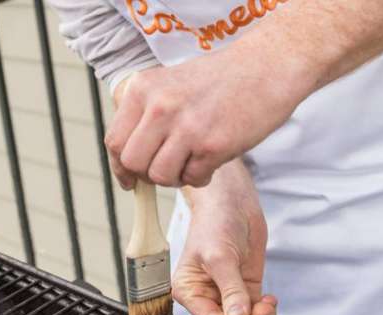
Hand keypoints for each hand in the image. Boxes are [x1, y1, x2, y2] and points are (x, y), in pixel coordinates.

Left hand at [106, 45, 308, 189]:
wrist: (267, 66)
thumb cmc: (219, 78)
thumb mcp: (168, 84)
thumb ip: (144, 115)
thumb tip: (126, 160)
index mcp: (142, 89)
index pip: (115, 141)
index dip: (120, 166)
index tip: (129, 179)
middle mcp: (160, 107)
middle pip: (133, 162)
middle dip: (146, 174)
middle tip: (166, 169)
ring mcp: (186, 127)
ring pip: (159, 176)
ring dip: (174, 177)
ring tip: (191, 162)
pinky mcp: (212, 145)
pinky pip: (192, 179)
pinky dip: (200, 176)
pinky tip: (211, 159)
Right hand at [173, 187, 276, 314]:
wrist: (233, 204)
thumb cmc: (215, 224)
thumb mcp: (221, 257)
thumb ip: (231, 289)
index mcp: (189, 290)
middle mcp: (206, 294)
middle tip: (263, 313)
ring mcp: (227, 292)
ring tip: (268, 304)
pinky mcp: (245, 287)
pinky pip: (255, 310)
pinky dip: (265, 311)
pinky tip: (270, 300)